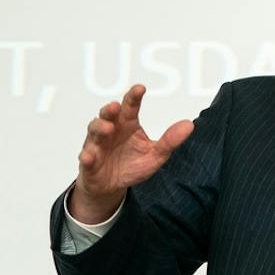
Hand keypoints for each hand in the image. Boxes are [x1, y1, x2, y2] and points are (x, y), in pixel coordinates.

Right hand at [69, 84, 193, 222]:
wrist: (112, 186)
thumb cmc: (131, 165)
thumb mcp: (155, 155)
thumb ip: (170, 141)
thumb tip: (189, 125)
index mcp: (127, 124)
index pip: (130, 106)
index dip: (133, 97)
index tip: (140, 88)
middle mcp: (110, 130)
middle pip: (107, 114)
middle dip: (110, 109)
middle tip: (116, 106)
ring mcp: (97, 145)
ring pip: (94, 131)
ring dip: (99, 128)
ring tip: (107, 129)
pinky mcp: (89, 161)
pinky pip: (86, 157)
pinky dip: (86, 156)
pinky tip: (89, 156)